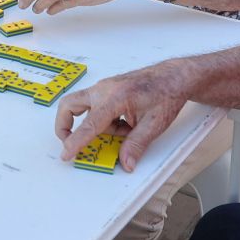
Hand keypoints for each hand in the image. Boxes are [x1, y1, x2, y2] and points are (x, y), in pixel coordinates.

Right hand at [54, 62, 191, 171]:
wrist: (174, 76)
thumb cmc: (166, 94)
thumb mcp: (154, 124)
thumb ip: (137, 145)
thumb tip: (126, 163)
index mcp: (116, 98)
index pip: (90, 124)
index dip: (75, 141)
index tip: (66, 154)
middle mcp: (104, 89)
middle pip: (69, 105)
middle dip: (65, 125)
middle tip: (69, 142)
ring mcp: (104, 87)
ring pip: (82, 107)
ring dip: (95, 125)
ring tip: (122, 131)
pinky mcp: (107, 89)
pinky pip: (95, 106)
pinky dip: (104, 119)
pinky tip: (125, 123)